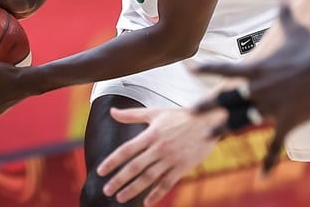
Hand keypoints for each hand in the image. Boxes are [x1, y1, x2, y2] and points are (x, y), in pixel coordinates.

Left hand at [97, 107, 225, 205]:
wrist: (209, 121)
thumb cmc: (181, 116)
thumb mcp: (156, 112)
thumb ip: (133, 114)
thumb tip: (112, 111)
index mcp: (151, 134)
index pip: (127, 150)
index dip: (112, 161)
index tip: (100, 172)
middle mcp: (159, 147)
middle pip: (135, 167)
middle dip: (119, 180)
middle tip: (106, 190)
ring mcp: (171, 158)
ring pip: (149, 178)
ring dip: (133, 189)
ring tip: (120, 198)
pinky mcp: (183, 167)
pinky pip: (167, 183)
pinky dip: (156, 194)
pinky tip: (147, 202)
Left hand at [194, 5, 309, 172]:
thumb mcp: (296, 28)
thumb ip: (284, 16)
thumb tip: (281, 0)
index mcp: (258, 67)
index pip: (225, 68)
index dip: (206, 69)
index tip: (189, 69)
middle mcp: (259, 87)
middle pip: (226, 98)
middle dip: (205, 105)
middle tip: (189, 111)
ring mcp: (271, 105)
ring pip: (241, 120)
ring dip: (223, 129)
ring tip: (207, 136)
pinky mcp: (288, 120)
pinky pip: (275, 145)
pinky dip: (268, 162)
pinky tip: (262, 176)